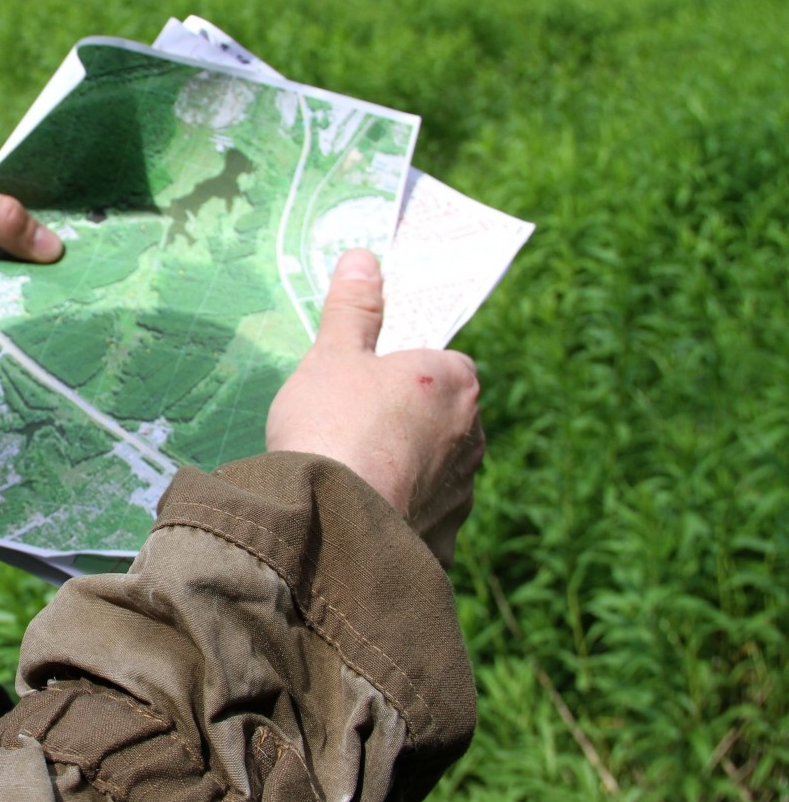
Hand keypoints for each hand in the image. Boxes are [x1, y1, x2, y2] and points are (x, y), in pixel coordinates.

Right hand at [265, 249, 483, 564]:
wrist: (329, 519)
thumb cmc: (333, 424)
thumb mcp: (333, 355)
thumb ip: (352, 309)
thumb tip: (363, 259)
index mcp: (456, 382)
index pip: (440, 364)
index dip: (397, 374)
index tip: (359, 387)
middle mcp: (473, 436)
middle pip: (437, 418)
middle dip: (402, 422)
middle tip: (346, 428)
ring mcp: (462, 493)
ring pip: (431, 470)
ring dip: (401, 471)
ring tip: (348, 475)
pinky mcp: (445, 541)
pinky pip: (420, 518)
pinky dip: (396, 515)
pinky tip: (357, 514)